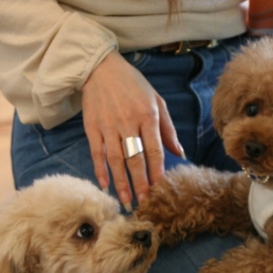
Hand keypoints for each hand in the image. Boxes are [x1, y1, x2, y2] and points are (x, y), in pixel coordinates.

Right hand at [81, 51, 184, 207]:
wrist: (101, 68)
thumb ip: (168, 128)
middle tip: (144, 203)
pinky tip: (105, 185)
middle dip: (140, 184)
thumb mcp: (156, 100)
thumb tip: (180, 153)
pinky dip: (100, 170)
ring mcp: (109, 126)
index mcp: (148, 116)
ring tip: (126, 200)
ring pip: (116, 160)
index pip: (154, 150)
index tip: (160, 190)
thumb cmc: (133, 85)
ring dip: (121, 182)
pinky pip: (97, 152)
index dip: (157, 172)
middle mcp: (129, 122)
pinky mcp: (92, 127)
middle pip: (136, 159)